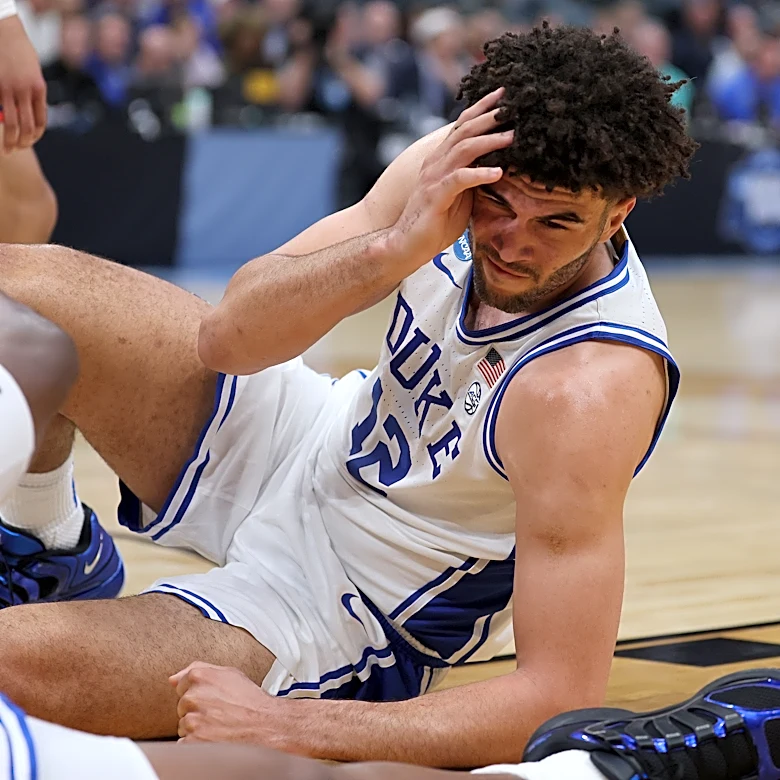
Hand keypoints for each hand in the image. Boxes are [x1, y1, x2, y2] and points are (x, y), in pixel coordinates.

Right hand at [0, 15, 46, 153]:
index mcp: (39, 89)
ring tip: (7, 148)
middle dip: (23, 142)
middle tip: (17, 150)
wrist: (5, 30)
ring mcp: (9, 88)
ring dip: (10, 139)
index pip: (40, 120)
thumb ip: (32, 91)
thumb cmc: (19, 50)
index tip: (29, 141)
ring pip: (11, 123)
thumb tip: (31, 109)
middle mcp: (26, 91)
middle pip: (27, 126)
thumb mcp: (32, 72)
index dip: (35, 135)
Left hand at [170, 662, 300, 749]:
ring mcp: (192, 720)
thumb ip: (198, 669)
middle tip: (218, 713)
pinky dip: (197, 744)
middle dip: (196, 711)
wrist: (264, 725)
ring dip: (197, 728)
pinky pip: (184, 744)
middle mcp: (193, 697)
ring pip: (184, 726)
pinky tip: (214, 737)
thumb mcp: (229, 674)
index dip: (199, 695)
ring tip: (219, 725)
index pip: (182, 687)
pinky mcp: (192, 741)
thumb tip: (173, 679)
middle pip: (182, 707)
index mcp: (199, 676)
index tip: (213, 699)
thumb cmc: (249, 700)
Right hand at [389, 88, 512, 267]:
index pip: (462, 125)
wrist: (406, 246)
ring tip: (512, 136)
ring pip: (463, 149)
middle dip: (490, 116)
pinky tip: (498, 173)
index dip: (482, 108)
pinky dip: (479, 174)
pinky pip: (459, 179)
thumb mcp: (462, 196)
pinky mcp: (435, 196)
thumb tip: (502, 166)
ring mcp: (433, 178)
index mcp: (441, 159)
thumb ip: (476, 178)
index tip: (505, 95)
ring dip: (489, 140)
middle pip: (464, 130)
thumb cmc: (435, 224)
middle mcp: (435, 163)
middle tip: (514, 105)